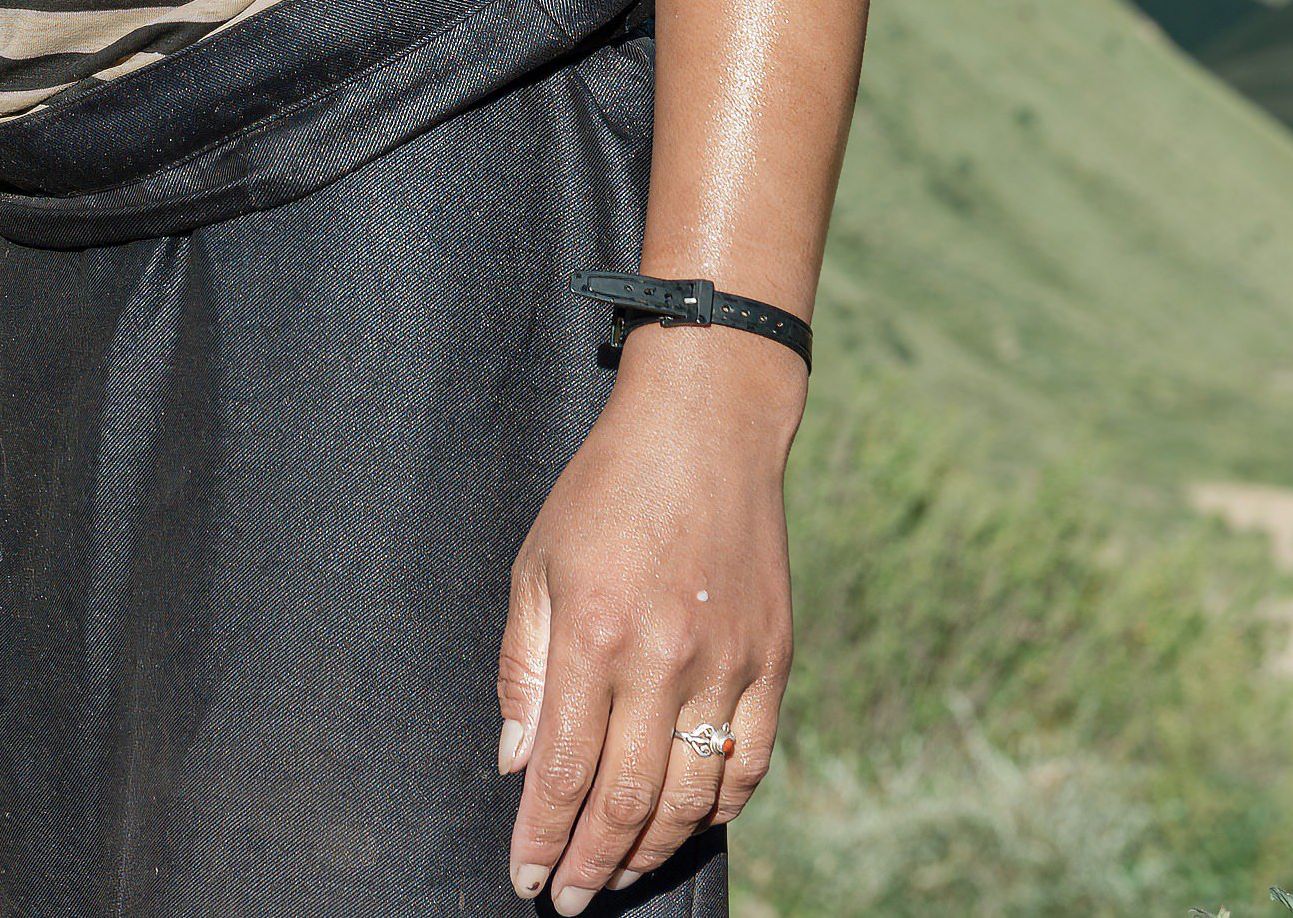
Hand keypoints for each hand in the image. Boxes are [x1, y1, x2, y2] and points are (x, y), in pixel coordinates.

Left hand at [497, 330, 800, 905]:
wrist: (707, 423)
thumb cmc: (607, 488)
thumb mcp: (538, 562)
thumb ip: (524, 666)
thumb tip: (518, 761)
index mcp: (595, 632)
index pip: (564, 771)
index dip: (543, 837)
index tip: (526, 879)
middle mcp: (664, 657)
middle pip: (626, 800)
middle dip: (590, 864)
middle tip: (567, 898)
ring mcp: (728, 661)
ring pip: (690, 797)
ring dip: (649, 851)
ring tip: (618, 874)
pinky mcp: (774, 658)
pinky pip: (750, 762)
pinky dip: (718, 808)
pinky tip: (687, 824)